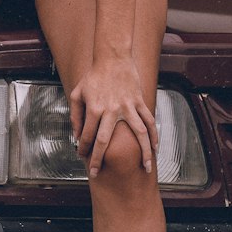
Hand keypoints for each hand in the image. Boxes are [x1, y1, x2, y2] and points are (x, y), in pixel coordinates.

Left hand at [69, 57, 157, 177]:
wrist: (113, 57)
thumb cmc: (93, 76)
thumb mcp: (77, 93)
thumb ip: (76, 115)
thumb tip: (77, 136)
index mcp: (94, 108)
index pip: (86, 135)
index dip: (83, 148)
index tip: (82, 157)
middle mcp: (111, 110)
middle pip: (105, 141)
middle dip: (99, 159)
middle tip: (97, 173)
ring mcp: (128, 106)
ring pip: (138, 134)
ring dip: (142, 153)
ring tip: (145, 169)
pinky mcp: (139, 101)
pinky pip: (149, 121)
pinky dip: (154, 135)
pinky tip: (155, 147)